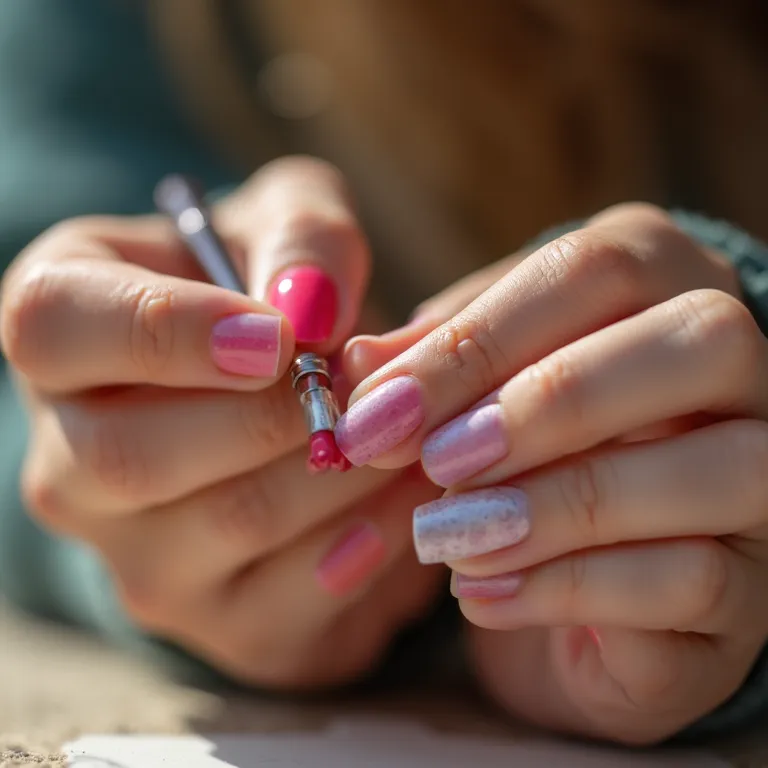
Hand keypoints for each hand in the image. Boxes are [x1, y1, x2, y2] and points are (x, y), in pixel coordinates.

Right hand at [0, 158, 442, 689]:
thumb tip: (317, 313)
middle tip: (374, 386)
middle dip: (277, 417)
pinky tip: (405, 495)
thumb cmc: (271, 293)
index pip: (56, 329)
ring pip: (230, 526)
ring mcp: (134, 559)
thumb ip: (302, 237)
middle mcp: (68, 463)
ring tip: (414, 430)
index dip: (170, 330)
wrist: (275, 400)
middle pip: (135, 456)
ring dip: (341, 476)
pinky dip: (369, 545)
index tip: (278, 336)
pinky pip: (289, 604)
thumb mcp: (286, 223)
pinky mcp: (213, 625)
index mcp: (59, 334)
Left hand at [338, 203, 767, 742]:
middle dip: (552, 401)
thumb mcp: (467, 392)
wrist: (577, 582)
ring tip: (447, 537)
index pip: (593, 272)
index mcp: (666, 289)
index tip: (377, 407)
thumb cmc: (518, 457)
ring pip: (718, 466)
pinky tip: (481, 596)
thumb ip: (427, 367)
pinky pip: (695, 580)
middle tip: (436, 460)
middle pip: (698, 342)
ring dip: (560, 504)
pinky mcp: (757, 590)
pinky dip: (571, 588)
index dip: (478, 339)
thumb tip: (355, 364)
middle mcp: (745, 373)